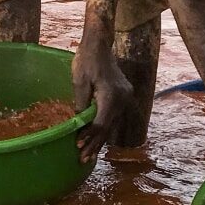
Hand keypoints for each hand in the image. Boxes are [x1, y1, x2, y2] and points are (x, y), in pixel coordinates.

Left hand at [73, 42, 133, 162]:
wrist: (99, 44)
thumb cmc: (85, 60)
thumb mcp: (79, 82)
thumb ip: (80, 104)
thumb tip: (78, 125)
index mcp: (111, 96)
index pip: (100, 123)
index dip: (89, 137)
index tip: (78, 147)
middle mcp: (122, 98)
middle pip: (108, 127)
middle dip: (95, 144)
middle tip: (83, 160)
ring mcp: (126, 96)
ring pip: (112, 123)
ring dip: (100, 138)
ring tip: (89, 154)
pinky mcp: (124, 95)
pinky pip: (114, 115)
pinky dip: (105, 127)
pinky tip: (98, 138)